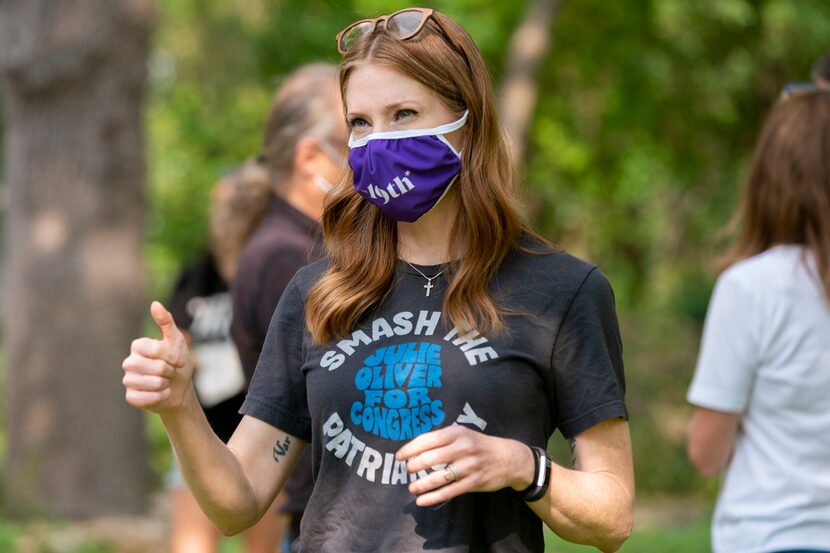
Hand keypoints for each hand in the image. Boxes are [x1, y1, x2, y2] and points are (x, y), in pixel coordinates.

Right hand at [122, 301, 194, 413]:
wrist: (181, 390)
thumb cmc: (178, 363)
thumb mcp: (176, 341)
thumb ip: (166, 322)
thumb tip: (155, 303)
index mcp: (138, 346)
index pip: (154, 349)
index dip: (171, 356)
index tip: (179, 360)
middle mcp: (129, 362)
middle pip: (153, 367)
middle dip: (169, 371)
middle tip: (172, 372)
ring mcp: (128, 380)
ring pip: (149, 383)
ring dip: (165, 384)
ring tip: (166, 383)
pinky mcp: (130, 396)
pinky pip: (143, 398)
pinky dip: (159, 397)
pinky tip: (161, 394)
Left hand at [396, 425, 534, 506]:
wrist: (508, 458)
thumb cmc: (478, 445)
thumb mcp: (462, 434)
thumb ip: (441, 439)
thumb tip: (414, 449)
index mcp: (456, 432)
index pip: (426, 440)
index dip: (410, 449)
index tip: (399, 457)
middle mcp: (462, 447)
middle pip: (430, 458)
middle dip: (414, 466)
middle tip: (407, 471)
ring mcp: (469, 466)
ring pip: (438, 477)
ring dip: (421, 484)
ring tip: (412, 488)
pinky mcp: (474, 482)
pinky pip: (449, 491)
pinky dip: (433, 497)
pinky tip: (422, 501)